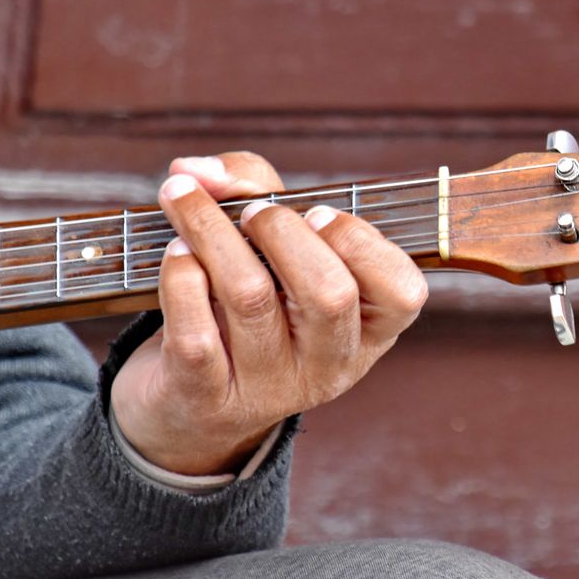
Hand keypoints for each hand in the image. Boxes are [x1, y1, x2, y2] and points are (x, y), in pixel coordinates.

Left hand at [111, 152, 427, 474]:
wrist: (192, 406)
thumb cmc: (252, 303)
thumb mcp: (276, 249)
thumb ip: (253, 188)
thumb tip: (198, 172)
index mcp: (368, 331)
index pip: (402, 292)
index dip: (362, 243)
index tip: (317, 213)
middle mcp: (330, 365)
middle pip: (329, 292)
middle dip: (284, 231)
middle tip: (254, 214)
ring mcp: (272, 388)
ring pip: (251, 297)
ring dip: (213, 233)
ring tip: (188, 205)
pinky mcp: (210, 398)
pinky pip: (196, 334)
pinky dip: (180, 278)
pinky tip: (175, 253)